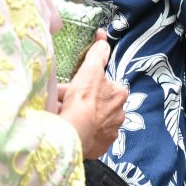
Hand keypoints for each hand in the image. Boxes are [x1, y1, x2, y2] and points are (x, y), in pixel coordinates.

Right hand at [58, 30, 126, 158]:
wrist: (73, 133)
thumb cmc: (82, 100)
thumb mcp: (89, 70)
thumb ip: (97, 54)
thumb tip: (102, 37)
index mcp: (119, 94)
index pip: (102, 86)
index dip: (85, 87)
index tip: (73, 92)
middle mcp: (120, 114)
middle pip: (97, 104)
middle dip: (82, 103)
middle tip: (64, 104)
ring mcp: (111, 132)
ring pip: (94, 121)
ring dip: (82, 118)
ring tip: (64, 119)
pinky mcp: (102, 147)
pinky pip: (91, 138)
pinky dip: (82, 134)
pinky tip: (71, 132)